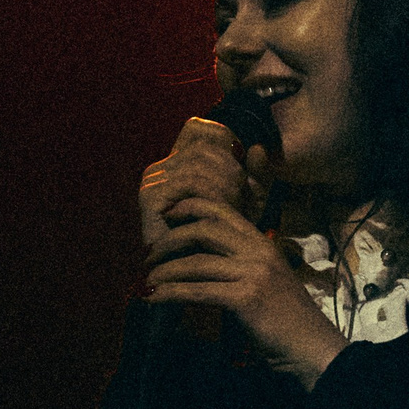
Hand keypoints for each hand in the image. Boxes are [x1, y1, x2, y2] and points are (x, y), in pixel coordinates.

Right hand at [140, 117, 270, 255]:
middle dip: (230, 172)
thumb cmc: (228, 236)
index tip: (244, 178)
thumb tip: (258, 148)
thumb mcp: (252, 201)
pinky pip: (190, 182)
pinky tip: (221, 212)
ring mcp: (151, 181)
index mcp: (178, 162)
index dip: (229, 150)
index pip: (203, 131)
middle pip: (204, 148)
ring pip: (198, 163)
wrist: (205, 276)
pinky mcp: (150, 198)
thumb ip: (258, 174)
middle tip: (242, 199)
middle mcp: (161, 167)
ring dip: (223, 185)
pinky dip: (212, 194)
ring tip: (233, 208)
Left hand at [146, 198, 346, 390]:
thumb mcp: (266, 283)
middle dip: (170, 239)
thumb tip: (199, 264)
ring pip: (196, 261)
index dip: (189, 206)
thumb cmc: (288, 323)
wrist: (314, 351)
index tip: (167, 215)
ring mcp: (254, 273)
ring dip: (164, 270)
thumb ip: (239, 268)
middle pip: (204, 228)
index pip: (222, 210)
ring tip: (147, 280)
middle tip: (149, 255)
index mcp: (263, 244)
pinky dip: (170, 293)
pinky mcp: (246, 299)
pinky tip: (155, 298)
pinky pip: (197, 291)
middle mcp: (259, 252)